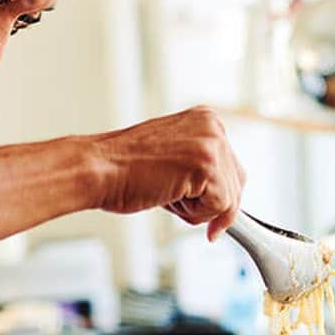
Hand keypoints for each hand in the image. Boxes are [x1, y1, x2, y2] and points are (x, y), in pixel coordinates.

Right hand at [93, 106, 246, 240]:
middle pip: (237, 183)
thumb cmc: (122, 170)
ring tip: (165, 195)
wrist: (98, 169)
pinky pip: (220, 206)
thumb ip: (198, 170)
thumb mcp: (171, 161)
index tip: (212, 215)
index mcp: (204, 120)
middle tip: (180, 206)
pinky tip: (168, 198)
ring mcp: (211, 144)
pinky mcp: (206, 165)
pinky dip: (196, 214)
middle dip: (213, 205)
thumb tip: (220, 198)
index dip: (221, 196)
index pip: (231, 166)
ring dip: (198, 209)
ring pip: (229, 198)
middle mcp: (212, 126)